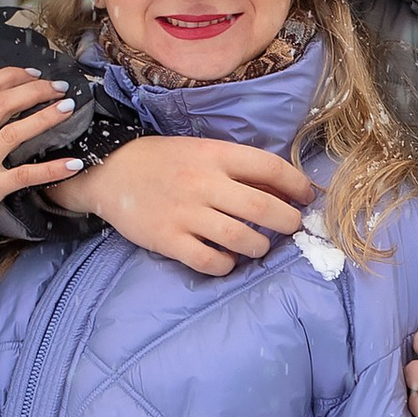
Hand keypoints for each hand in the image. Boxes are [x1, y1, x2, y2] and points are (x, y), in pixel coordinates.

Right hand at [0, 73, 81, 248]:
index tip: (31, 74)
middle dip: (34, 90)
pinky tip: (73, 164)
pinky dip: (51, 169)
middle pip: (2, 103)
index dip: (8, 77)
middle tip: (58, 86)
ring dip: (46, 116)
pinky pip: (25, 175)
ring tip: (68, 106)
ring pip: (15, 131)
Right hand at [68, 133, 315, 275]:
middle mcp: (203, 183)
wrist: (109, 171)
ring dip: (260, 246)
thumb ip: (238, 169)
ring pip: (242, 239)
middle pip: (263, 207)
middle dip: (287, 221)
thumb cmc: (165, 161)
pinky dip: (227, 265)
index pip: (270, 167)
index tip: (307, 197)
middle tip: (290, 226)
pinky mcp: (168, 239)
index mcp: (215, 154)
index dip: (297, 184)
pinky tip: (227, 259)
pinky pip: (210, 261)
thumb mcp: (202, 151)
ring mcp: (185, 213)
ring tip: (259, 245)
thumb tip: (285, 188)